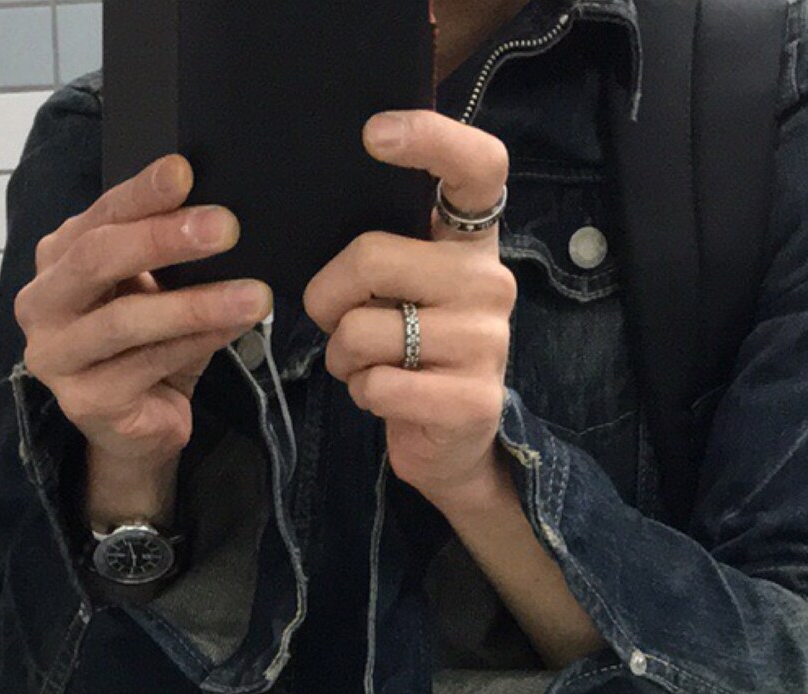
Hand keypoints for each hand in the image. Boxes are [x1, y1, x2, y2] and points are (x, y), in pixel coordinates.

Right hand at [13, 154, 271, 524]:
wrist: (137, 427)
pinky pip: (149, 364)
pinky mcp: (85, 401)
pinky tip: (235, 328)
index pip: (99, 216)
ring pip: (127, 319)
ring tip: (253, 294)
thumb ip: (165, 254)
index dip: (141, 192)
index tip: (184, 170)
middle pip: (98, 259)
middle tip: (226, 227)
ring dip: (197, 303)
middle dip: (164, 239)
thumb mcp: (155, 290)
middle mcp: (43, 303)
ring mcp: (56, 356)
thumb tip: (218, 214)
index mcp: (57, 259)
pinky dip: (198, 343)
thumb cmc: (147, 347)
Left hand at [302, 111, 516, 507]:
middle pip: (371, 257)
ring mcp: (488, 342)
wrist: (451, 445)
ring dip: (343, 357)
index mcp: (473, 243)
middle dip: (327, 298)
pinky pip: (377, 385)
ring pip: (363, 331)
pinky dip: (362, 395)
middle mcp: (490, 282)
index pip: (477, 166)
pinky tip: (386, 397)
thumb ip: (383, 251)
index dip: (430, 137)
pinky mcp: (472, 399)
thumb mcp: (404, 292)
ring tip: (369, 367)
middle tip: (337, 323)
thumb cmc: (413, 355)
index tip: (374, 134)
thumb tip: (317, 214)